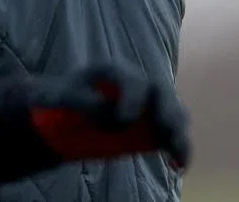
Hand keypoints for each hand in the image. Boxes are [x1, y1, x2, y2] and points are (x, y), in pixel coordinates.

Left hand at [20, 64, 191, 169]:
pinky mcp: (153, 124)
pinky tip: (178, 166)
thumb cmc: (62, 96)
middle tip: (167, 131)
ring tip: (179, 157)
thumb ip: (77, 99)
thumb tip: (103, 107)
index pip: (133, 81)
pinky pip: (173, 133)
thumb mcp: (59, 95)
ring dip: (179, 133)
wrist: (67, 109)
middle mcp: (137, 83)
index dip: (132, 99)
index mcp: (115, 72)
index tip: (123, 121)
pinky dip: (179, 148)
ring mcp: (148, 103)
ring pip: (175, 112)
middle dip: (168, 111)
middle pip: (163, 92)